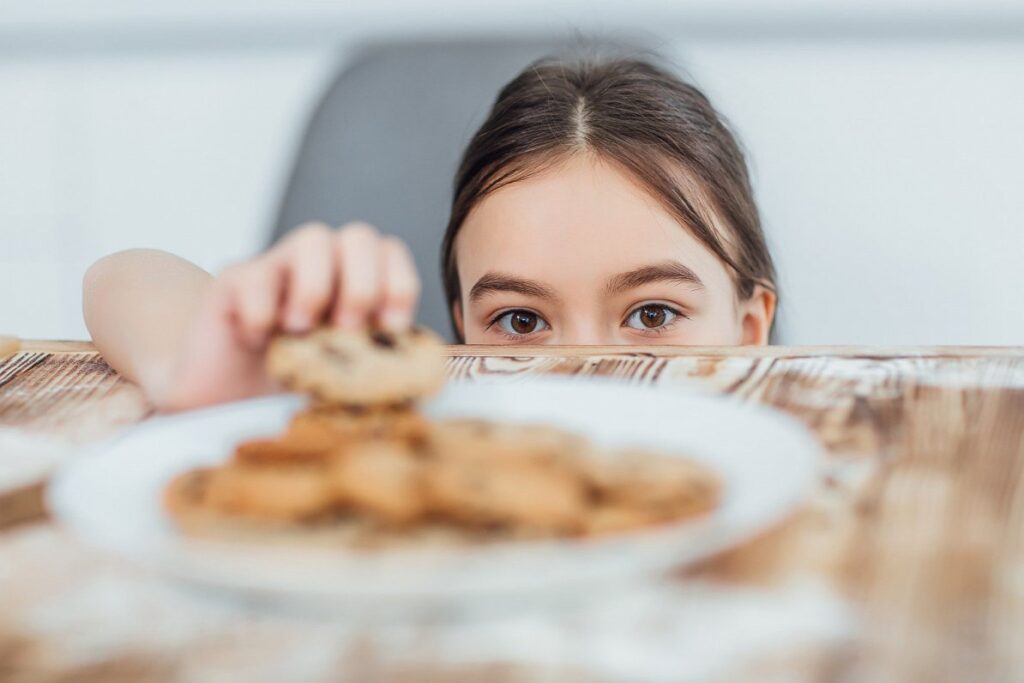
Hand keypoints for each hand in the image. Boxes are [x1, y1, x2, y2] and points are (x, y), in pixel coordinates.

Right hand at [157, 222, 420, 410]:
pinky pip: (255, 276)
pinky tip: (258, 342)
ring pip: (313, 238)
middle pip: (359, 237)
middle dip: (363, 284)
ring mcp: (276, 269)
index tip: (392, 327)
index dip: (399, 285)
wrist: (222, 402)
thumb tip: (423, 383)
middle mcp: (320, 268)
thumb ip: (377, 368)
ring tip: (301, 331)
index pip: (391, 254)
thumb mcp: (342, 379)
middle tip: (347, 330)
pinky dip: (262, 312)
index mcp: (353, 285)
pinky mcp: (232, 282)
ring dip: (317, 287)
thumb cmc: (290, 386)